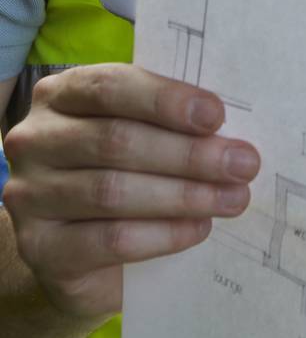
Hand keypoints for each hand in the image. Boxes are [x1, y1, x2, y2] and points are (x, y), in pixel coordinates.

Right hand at [2, 64, 259, 320]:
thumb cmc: (122, 169)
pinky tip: (198, 229)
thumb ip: (169, 120)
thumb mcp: (140, 132)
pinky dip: (162, 234)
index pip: (112, 87)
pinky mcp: (40, 248)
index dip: (166, 100)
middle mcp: (36, 139)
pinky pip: (109, 239)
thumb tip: (232, 129)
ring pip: (113, 191)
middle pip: (117, 141)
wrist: (80, 249)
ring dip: (184, 195)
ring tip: (233, 198)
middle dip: (189, 153)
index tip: (217, 116)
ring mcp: (30, 196)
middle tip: (243, 163)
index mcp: (62, 93)